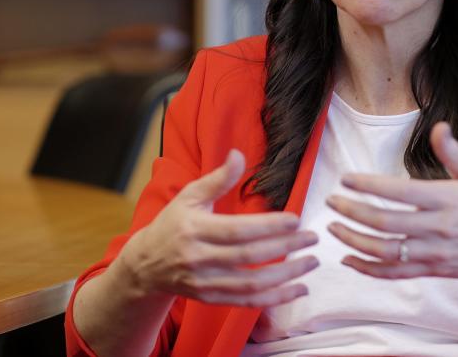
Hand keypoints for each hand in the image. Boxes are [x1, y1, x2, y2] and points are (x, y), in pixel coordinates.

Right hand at [121, 149, 318, 306]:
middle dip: (285, 248)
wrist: (145, 265)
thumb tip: (238, 155)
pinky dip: (275, 298)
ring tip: (310, 263)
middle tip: (312, 239)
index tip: (295, 220)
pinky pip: (247, 302)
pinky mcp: (210, 299)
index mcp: (194, 228)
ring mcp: (204, 282)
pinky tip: (297, 289)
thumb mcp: (189, 196)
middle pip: (248, 256)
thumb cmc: (172, 223)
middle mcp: (198, 258)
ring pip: (251, 283)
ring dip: (286, 276)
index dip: (268, 226)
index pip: (237, 229)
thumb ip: (217, 179)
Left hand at [326, 122, 457, 282]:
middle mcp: (437, 228)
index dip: (368, 186)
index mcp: (445, 199)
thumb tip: (439, 126)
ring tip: (333, 228)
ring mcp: (433, 253)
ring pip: (385, 251)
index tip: (345, 179)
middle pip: (385, 223)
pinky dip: (368, 269)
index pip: (399, 192)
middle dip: (352, 211)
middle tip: (330, 201)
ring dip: (354, 241)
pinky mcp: (432, 270)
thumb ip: (453, 152)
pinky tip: (348, 259)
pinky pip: (395, 274)